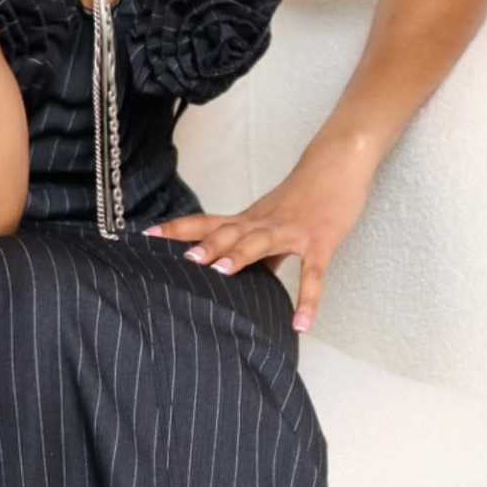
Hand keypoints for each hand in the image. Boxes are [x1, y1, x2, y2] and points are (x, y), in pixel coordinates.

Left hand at [149, 154, 371, 332]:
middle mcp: (265, 223)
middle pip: (229, 231)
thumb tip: (239, 273)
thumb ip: (257, 247)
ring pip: (262, 241)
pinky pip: (313, 274)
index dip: (177, 230)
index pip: (207, 223)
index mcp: (251, 219)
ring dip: (240, 255)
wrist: (339, 162)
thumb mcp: (274, 218)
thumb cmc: (306, 192)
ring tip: (220, 272)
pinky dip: (308, 299)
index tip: (146, 237)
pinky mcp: (321, 242)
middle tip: (183, 259)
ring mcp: (293, 231)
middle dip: (206, 245)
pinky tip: (301, 324)